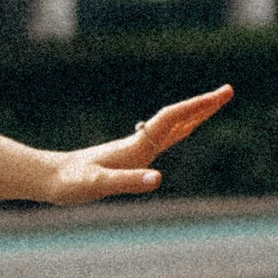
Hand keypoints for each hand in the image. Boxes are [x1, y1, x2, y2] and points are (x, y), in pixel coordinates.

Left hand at [42, 85, 232, 206]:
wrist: (49, 178)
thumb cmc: (71, 183)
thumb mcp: (98, 186)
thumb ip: (128, 182)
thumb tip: (159, 179)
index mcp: (136, 146)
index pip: (173, 119)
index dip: (198, 107)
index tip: (222, 94)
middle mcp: (138, 143)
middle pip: (177, 119)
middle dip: (203, 106)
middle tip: (228, 92)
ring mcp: (134, 148)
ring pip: (172, 128)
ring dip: (194, 116)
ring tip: (213, 105)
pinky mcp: (128, 157)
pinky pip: (162, 139)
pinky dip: (179, 130)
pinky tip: (181, 130)